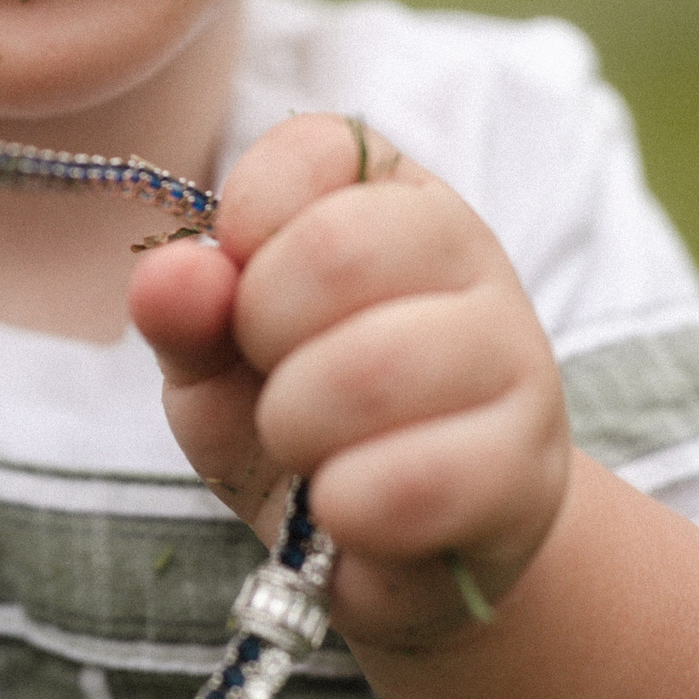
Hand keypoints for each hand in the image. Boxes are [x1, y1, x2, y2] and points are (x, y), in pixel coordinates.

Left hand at [130, 115, 570, 651]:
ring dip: (297, 429)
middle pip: (336, 250)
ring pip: (373, 369)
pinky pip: (416, 481)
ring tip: (307, 451)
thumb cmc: (298, 424)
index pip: (317, 148)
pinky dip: (347, 507)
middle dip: (260, 335)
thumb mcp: (215, 363)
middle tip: (270, 381)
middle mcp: (466, 253)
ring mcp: (513, 355)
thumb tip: (169, 275)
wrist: (393, 549)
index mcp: (387, 196)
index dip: (245, 225)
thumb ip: (185, 313)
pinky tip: (345, 510)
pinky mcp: (529, 466)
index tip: (239, 293)